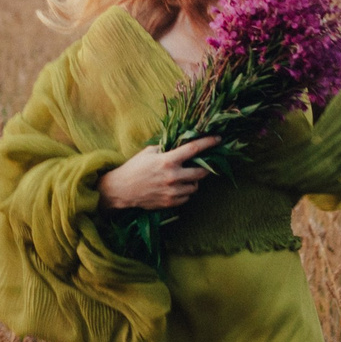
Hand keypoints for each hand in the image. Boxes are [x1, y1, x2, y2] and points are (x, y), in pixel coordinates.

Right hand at [98, 137, 219, 210]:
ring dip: (193, 181)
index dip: (209, 143)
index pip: (194, 149)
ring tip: (184, 178)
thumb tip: (182, 144)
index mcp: (168, 160)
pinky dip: (185, 192)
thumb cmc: (135, 167)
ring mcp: (172, 191)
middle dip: (205, 168)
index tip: (218, 139)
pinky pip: (187, 197)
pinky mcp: (170, 202)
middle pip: (201, 172)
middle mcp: (173, 176)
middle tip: (203, 165)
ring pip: (195, 187)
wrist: (122, 189)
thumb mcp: (149, 151)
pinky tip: (176, 188)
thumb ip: (167, 148)